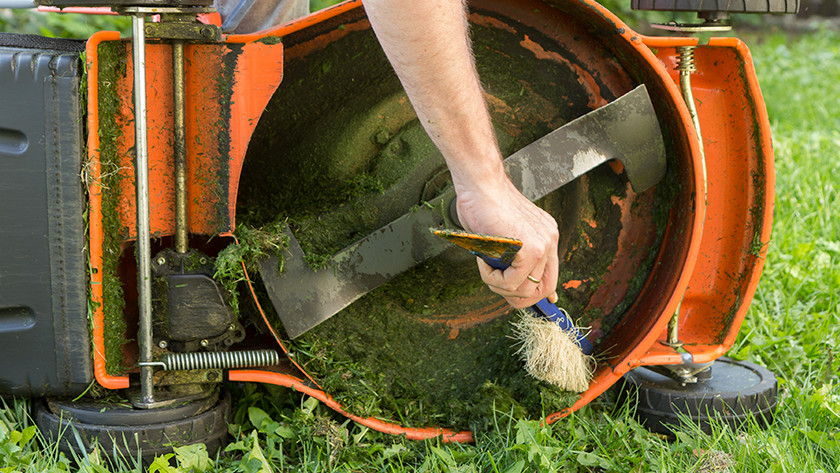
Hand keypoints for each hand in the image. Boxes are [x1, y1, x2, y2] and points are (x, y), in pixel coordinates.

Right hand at [455, 177, 559, 308]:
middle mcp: (549, 239)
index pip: (551, 276)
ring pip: (524, 290)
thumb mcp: (503, 235)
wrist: (479, 184)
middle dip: (517, 297)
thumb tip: (515, 287)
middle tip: (496, 285)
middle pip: (543, 289)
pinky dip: (492, 279)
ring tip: (485, 267)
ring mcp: (542, 243)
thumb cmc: (483, 204)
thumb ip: (513, 256)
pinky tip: (483, 261)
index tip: (526, 300)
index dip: (538, 295)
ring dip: (499, 286)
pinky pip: (511, 283)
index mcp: (546, 235)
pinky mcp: (530, 248)